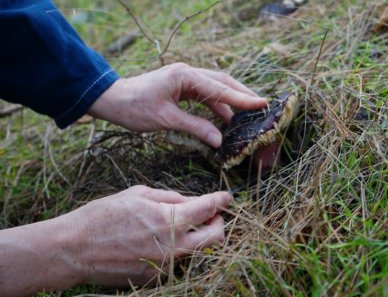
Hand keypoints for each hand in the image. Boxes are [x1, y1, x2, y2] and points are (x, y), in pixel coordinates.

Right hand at [69, 186, 231, 286]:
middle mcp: (173, 247)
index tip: (227, 197)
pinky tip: (161, 240)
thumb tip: (191, 201)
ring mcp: (165, 266)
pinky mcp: (155, 278)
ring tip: (183, 225)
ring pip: (197, 252)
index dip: (221, 200)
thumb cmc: (103, 216)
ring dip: (198, 237)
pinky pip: (176, 262)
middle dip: (219, 223)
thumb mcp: (138, 194)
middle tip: (212, 215)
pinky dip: (177, 249)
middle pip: (215, 238)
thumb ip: (170, 197)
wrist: (75, 249)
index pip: (208, 209)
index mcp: (169, 220)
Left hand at [88, 63, 266, 146]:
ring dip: (230, 100)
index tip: (261, 104)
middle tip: (260, 106)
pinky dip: (216, 105)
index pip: (220, 88)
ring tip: (246, 115)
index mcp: (185, 76)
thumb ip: (196, 127)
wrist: (112, 99)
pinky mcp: (181, 85)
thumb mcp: (166, 119)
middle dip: (242, 94)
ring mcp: (184, 77)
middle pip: (222, 82)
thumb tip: (219, 140)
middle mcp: (188, 72)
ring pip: (215, 87)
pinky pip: (204, 94)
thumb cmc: (135, 108)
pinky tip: (224, 118)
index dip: (242, 98)